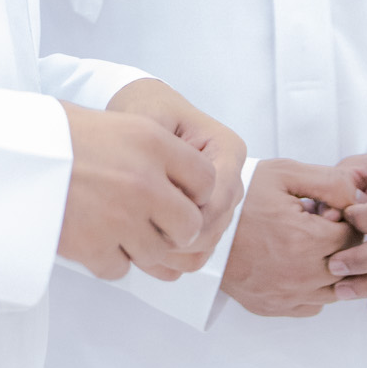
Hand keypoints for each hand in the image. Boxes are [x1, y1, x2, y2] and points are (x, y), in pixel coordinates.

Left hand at [58, 79, 242, 281]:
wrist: (141, 113)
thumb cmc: (146, 109)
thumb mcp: (149, 118)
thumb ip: (160, 153)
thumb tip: (167, 198)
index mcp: (228, 149)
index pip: (218, 198)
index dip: (185, 215)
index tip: (149, 216)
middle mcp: (231, 178)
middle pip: (214, 226)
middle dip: (176, 237)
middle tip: (135, 234)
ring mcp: (221, 202)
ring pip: (206, 243)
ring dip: (172, 251)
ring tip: (134, 240)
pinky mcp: (206, 219)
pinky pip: (197, 252)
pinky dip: (172, 258)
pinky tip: (142, 249)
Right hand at [219, 159, 362, 317]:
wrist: (201, 229)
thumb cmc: (240, 201)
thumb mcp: (284, 174)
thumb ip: (330, 182)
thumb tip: (358, 199)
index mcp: (306, 241)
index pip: (354, 237)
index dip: (345, 220)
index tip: (325, 212)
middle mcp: (301, 275)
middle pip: (348, 264)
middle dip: (340, 243)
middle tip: (316, 227)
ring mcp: (287, 296)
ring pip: (335, 289)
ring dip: (330, 267)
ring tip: (306, 246)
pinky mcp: (274, 307)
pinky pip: (313, 305)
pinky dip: (313, 288)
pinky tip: (297, 267)